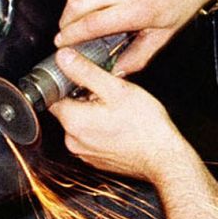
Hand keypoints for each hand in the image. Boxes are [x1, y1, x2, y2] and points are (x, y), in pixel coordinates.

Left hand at [49, 47, 195, 182]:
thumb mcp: (115, 88)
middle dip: (83, 99)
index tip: (83, 78)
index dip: (67, 84)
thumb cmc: (145, 126)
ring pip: (80, 125)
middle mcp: (74, 141)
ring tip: (116, 110)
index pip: (53, 97)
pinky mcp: (97, 161)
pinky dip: (100, 129)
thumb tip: (64, 58)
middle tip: (108, 93)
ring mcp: (85, 153)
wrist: (163, 158)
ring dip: (93, 114)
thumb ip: (85, 71)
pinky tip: (119, 124)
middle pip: (68, 110)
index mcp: (73, 121)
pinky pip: (91, 139)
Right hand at [57, 0, 217, 74]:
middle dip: (65, 20)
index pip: (91, 24)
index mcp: (137, 10)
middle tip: (65, 31)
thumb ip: (138, 55)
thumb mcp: (164, 34)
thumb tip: (117, 70)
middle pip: (76, 4)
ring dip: (91, 5)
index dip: (70, 35)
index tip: (62, 42)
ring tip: (110, 10)